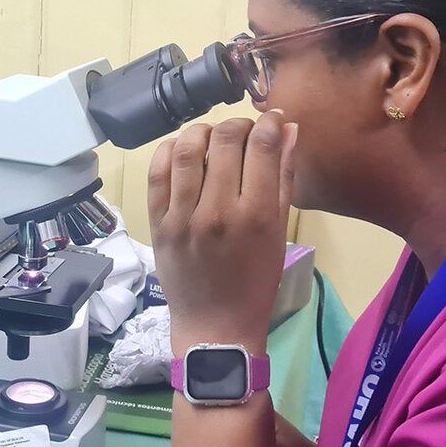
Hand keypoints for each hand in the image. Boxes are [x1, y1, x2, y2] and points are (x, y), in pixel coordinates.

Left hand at [147, 112, 297, 356]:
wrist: (215, 326)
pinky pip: (157, 171)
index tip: (273, 121)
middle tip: (246, 132)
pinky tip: (184, 149)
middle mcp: (216, 210)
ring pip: (187, 147)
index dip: (270, 122)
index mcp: (255, 215)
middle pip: (226, 139)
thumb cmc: (256, 283)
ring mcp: (182, 215)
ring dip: (204, 131)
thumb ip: (283, 179)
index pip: (262, 145)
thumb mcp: (278, 233)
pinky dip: (170, 150)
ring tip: (215, 138)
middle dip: (240, 124)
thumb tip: (288, 131)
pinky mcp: (157, 222)